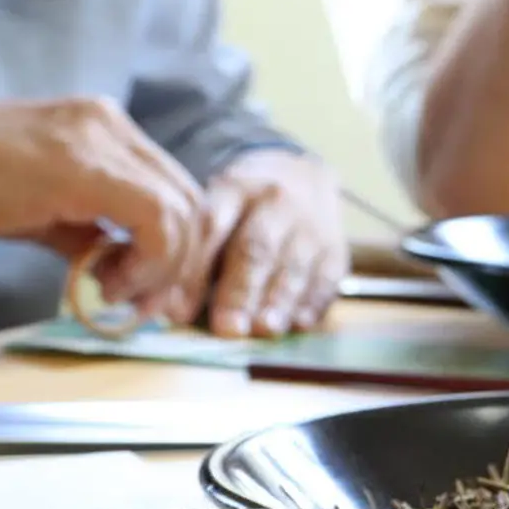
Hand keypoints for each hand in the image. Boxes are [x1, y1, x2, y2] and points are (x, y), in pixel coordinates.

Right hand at [0, 93, 206, 312]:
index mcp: (109, 131)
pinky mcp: (89, 165)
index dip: (178, 249)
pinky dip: (146, 261)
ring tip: (118, 296)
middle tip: (149, 306)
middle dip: (181, 265)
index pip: (176, 192)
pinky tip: (107, 283)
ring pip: (181, 213)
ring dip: (161, 269)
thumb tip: (116, 271)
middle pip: (191, 202)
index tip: (153, 291)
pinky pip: (154, 220)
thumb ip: (89, 235)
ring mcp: (105, 139)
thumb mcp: (44, 211)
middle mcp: (115, 127)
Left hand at [186, 149, 346, 337]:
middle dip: (241, 290)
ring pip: (294, 266)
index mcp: (235, 188)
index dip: (194, 272)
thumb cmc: (245, 206)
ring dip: (279, 301)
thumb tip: (173, 309)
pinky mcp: (336, 252)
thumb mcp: (215, 207)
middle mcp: (277, 203)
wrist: (305, 179)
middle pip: (256, 248)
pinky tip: (300, 323)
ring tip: (264, 329)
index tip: (179, 310)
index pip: (212, 227)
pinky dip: (313, 303)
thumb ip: (196, 251)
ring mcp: (311, 227)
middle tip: (228, 328)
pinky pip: (327, 279)